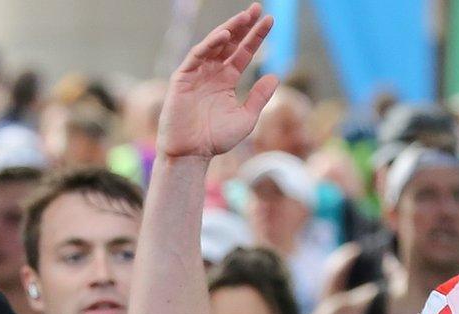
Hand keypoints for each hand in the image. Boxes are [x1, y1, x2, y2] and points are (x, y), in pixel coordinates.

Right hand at [156, 4, 278, 159]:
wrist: (191, 154)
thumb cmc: (215, 140)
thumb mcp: (245, 118)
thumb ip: (259, 97)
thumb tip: (275, 76)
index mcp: (226, 80)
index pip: (243, 53)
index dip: (256, 37)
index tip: (270, 21)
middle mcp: (212, 73)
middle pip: (229, 43)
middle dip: (242, 25)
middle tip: (257, 9)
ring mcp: (196, 73)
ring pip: (214, 44)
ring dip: (229, 29)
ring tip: (244, 17)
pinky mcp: (182, 78)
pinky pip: (197, 56)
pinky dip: (209, 44)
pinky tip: (224, 35)